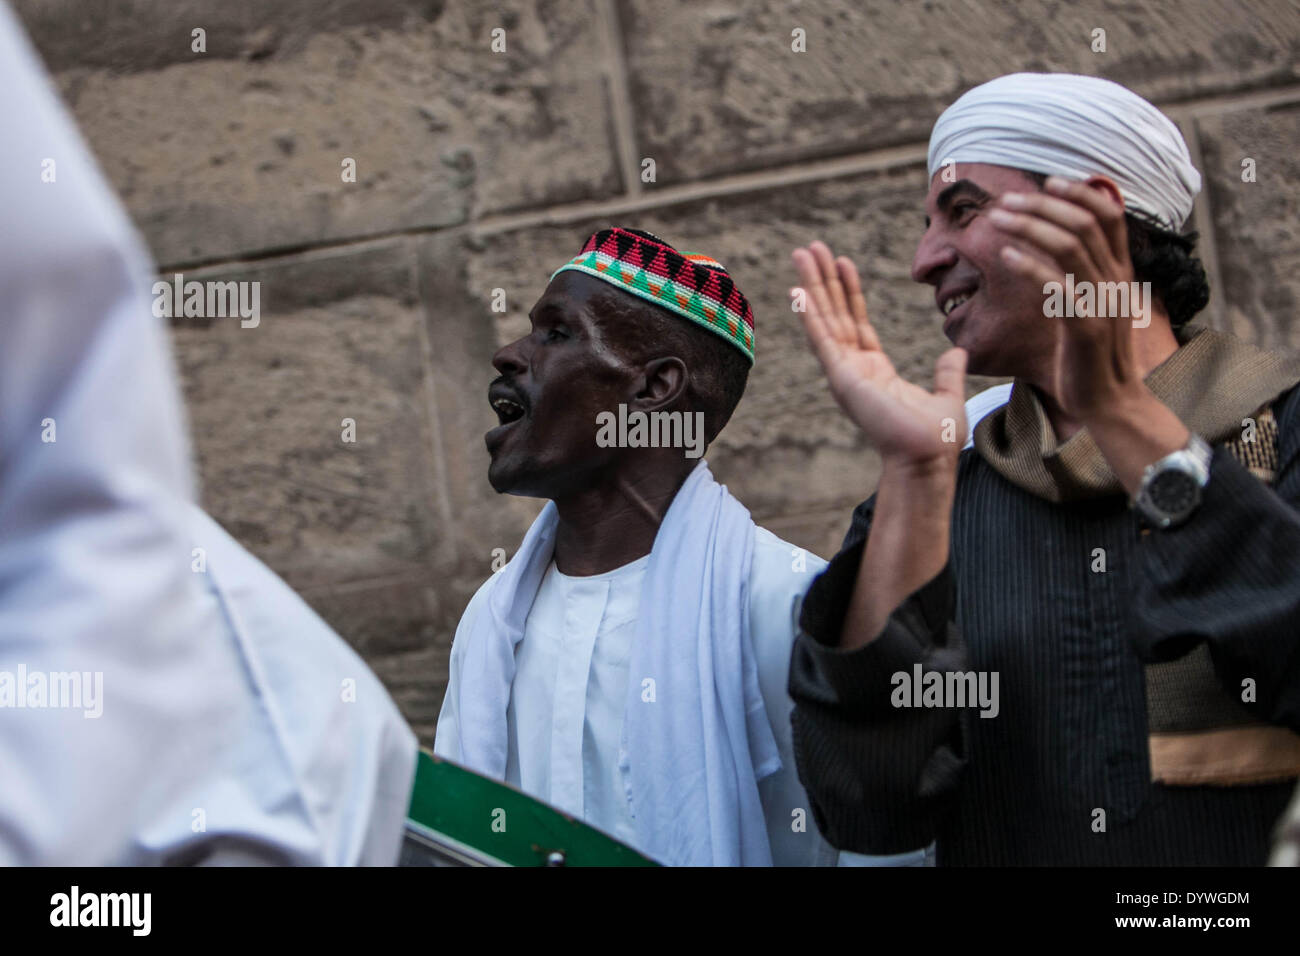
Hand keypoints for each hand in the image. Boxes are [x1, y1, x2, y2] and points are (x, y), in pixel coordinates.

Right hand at [791, 241, 967, 469]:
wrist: (928, 458)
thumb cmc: (935, 438)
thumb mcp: (947, 395)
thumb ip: (947, 372)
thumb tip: (957, 352)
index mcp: (876, 371)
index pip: (857, 322)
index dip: (849, 291)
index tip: (842, 262)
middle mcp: (855, 368)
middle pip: (835, 313)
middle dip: (823, 279)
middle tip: (810, 248)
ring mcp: (845, 372)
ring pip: (825, 319)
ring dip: (812, 285)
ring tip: (802, 253)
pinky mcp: (843, 378)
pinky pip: (823, 339)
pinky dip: (809, 315)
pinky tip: (798, 290)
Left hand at [988, 176, 1146, 423]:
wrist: (1108, 400)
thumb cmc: (1090, 352)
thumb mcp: (1092, 304)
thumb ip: (1082, 272)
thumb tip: (1054, 241)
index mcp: (1118, 270)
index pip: (1109, 215)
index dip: (1081, 192)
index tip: (1047, 181)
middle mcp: (1115, 280)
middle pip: (1084, 223)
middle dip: (1042, 205)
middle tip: (1005, 200)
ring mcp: (1102, 303)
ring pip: (1071, 247)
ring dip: (1031, 227)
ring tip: (998, 219)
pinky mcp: (1086, 328)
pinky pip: (1057, 287)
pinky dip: (1030, 266)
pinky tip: (1005, 257)